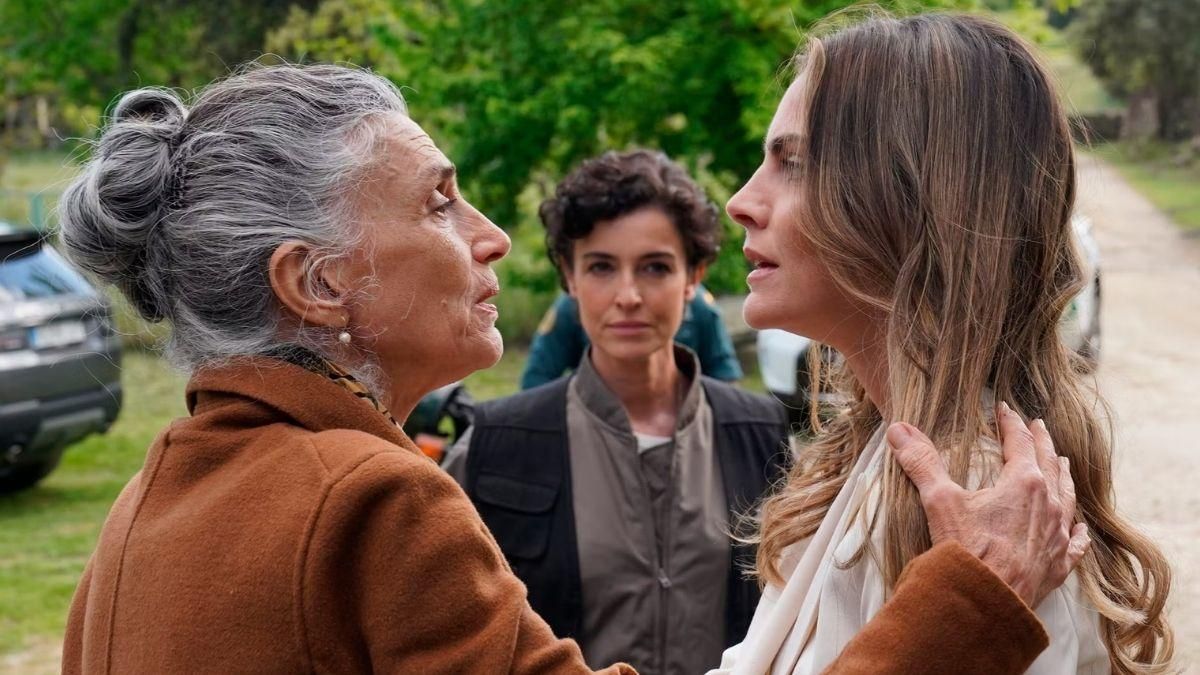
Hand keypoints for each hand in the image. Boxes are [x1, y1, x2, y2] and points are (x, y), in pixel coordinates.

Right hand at [886, 402, 1090, 607]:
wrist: (985, 601)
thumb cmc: (966, 550)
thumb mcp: (939, 499)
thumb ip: (921, 461)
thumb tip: (898, 429)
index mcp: (1023, 482)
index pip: (1019, 442)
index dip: (1010, 423)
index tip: (1004, 409)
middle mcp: (1049, 504)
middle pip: (1050, 463)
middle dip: (1042, 442)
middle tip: (1038, 426)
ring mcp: (1057, 535)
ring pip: (1067, 497)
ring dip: (1063, 476)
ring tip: (1062, 463)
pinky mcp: (1059, 564)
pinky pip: (1074, 543)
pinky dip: (1076, 531)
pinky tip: (1078, 529)